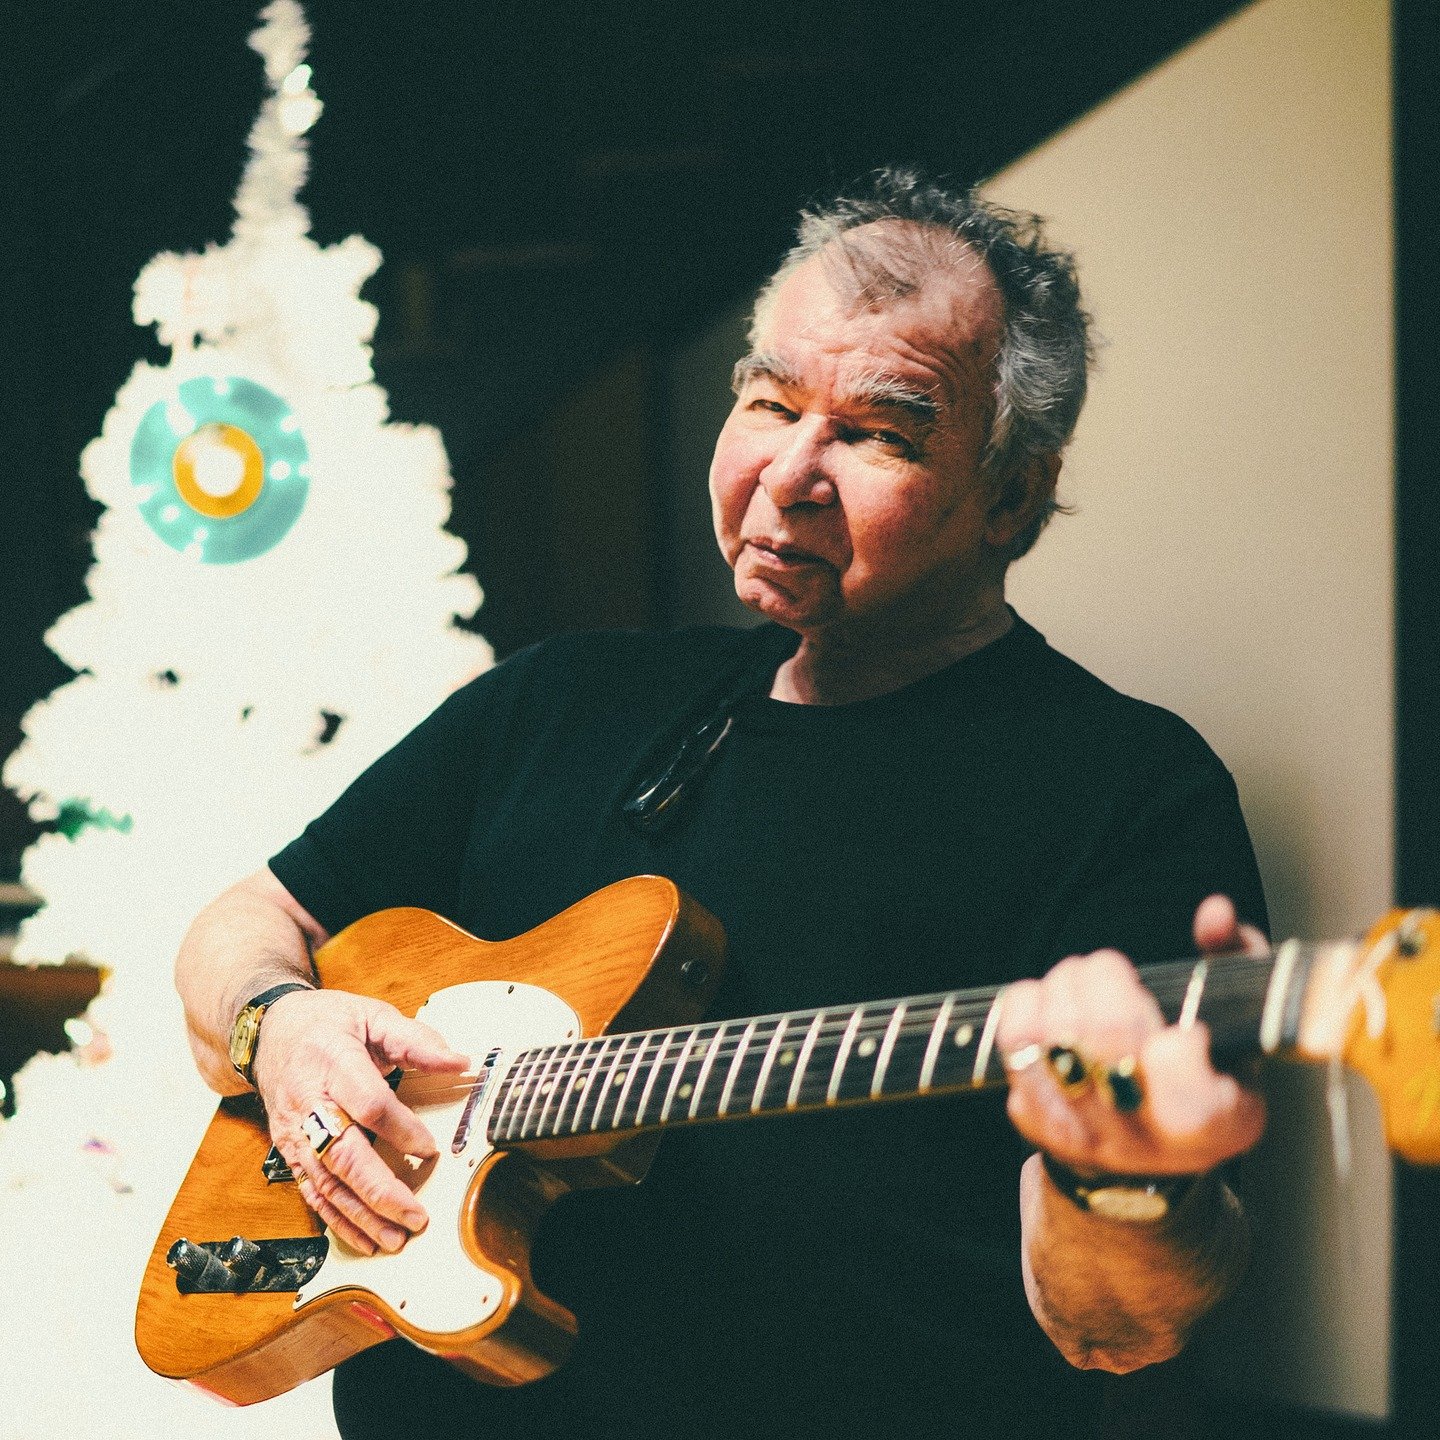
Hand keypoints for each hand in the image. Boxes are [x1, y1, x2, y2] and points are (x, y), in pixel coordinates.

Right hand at [252, 988, 469, 1253]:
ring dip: (360, 1216)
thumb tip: (459, 1061)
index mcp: (333, 1062)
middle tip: (414, 1215)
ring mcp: (295, 1131)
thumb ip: (416, 1040)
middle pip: (342, 1154)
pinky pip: (311, 1192)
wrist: (269, 1033)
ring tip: (395, 1238)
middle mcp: (309, 1102)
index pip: (368, 1103)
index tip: (431, 1148)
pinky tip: (363, 1238)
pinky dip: (337, 1220)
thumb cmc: (326, 1023)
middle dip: (379, 1191)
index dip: (401, 1129)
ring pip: (325, 1182)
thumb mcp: (372, 1016)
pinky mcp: (290, 1151)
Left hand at [998, 895, 1267, 1178]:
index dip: (1173, 1033)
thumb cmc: (1204, 1073)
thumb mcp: (1242, 1023)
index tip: (1182, 1030)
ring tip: (1077, 982)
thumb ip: (1237, 959)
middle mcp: (1142, 1138)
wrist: (1150, 1159)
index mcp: (1211, 1120)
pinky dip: (1025, 1005)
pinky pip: (1011, 1045)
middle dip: (1101, 978)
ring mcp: (1082, 1134)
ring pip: (1047, 1037)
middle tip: (1108, 971)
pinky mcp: (1036, 1123)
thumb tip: (1214, 913)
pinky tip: (1049, 1004)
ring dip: (1058, 988)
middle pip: (1104, 1033)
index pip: (1176, 1061)